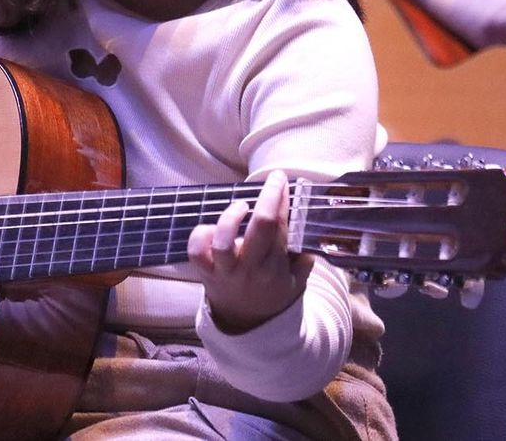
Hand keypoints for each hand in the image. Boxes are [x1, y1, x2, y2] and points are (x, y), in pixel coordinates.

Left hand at [187, 171, 313, 333]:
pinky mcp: (205, 272)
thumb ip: (305, 258)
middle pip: (260, 228)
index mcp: (275, 269)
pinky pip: (196, 252)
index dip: (282, 201)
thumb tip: (309, 226)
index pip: (281, 228)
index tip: (282, 181)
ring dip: (232, 218)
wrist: (246, 325)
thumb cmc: (273, 295)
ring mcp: (226, 271)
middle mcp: (251, 269)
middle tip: (273, 180)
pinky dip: (200, 235)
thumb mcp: (298, 282)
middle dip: (269, 198)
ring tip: (241, 206)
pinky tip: (211, 227)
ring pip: (224, 242)